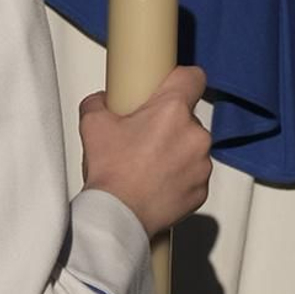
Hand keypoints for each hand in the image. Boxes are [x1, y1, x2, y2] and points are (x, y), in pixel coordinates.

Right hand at [79, 65, 211, 238]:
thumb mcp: (93, 125)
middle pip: (188, 118)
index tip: (172, 86)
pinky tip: (156, 184)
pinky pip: (193, 176)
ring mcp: (201, 164)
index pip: (194, 77)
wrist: (118, 216)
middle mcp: (195, 135)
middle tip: (143, 138)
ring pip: (192, 148)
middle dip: (169, 125)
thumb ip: (99, 102)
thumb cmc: (111, 173)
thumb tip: (103, 101)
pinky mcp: (201, 190)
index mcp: (172, 110)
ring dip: (176, 152)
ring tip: (148, 166)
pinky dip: (179, 178)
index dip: (182, 79)